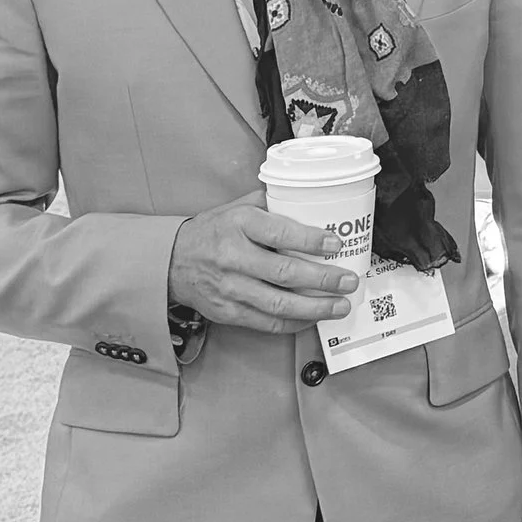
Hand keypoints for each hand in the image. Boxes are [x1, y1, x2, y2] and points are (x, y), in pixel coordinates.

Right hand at [168, 195, 359, 332]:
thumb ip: (270, 203)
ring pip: (279, 303)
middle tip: (348, 281)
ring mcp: (230, 288)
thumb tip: (310, 199)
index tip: (336, 244)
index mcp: (238, 225)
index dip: (311, 240)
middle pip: (285, 273)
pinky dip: (294, 322)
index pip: (280, 233)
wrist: (173, 261)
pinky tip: (314, 318)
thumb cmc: (212, 232)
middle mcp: (233, 257)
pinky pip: (267, 322)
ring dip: (316, 308)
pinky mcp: (228, 312)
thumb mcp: (236, 208)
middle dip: (324, 279)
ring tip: (340, 306)